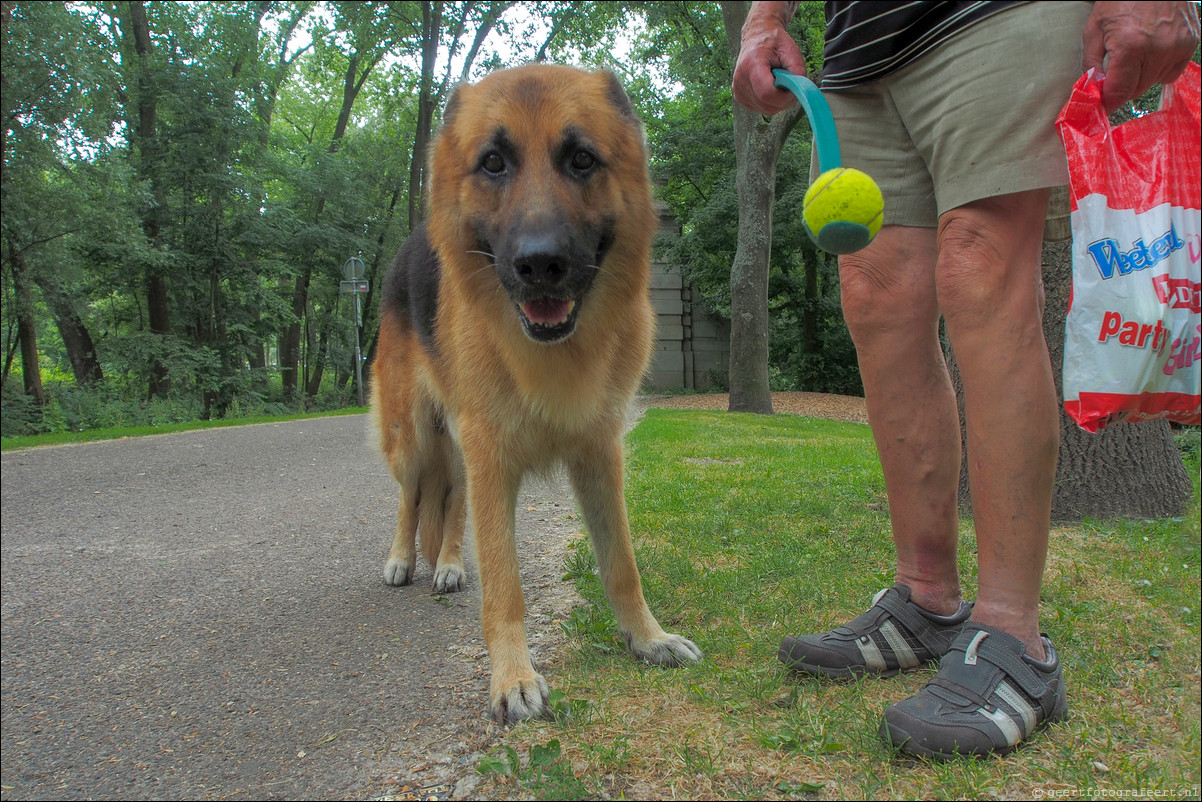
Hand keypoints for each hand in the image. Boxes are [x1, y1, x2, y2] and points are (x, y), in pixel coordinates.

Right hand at [732, 1, 808, 115]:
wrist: (757, 37)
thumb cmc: (774, 42)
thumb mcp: (791, 50)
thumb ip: (798, 72)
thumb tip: (800, 92)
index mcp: (752, 64)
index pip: (767, 93)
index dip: (784, 96)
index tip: (793, 87)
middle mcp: (741, 79)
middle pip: (768, 105)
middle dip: (784, 100)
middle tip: (789, 84)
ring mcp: (738, 90)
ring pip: (766, 110)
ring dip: (778, 101)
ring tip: (779, 83)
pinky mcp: (739, 97)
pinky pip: (761, 108)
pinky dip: (771, 102)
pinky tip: (771, 87)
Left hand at [1083, 1, 1200, 112]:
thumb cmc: (1120, 0)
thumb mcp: (1094, 30)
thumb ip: (1091, 64)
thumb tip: (1094, 91)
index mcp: (1131, 47)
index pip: (1119, 93)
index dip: (1107, 102)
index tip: (1100, 106)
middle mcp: (1158, 50)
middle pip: (1136, 91)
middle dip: (1122, 88)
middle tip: (1114, 74)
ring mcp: (1178, 47)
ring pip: (1153, 83)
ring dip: (1140, 78)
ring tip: (1134, 55)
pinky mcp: (1191, 43)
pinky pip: (1171, 73)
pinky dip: (1159, 70)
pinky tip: (1151, 53)